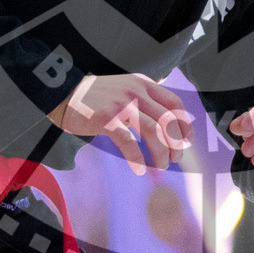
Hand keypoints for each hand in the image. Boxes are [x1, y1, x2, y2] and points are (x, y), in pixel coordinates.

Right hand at [48, 74, 192, 175]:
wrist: (66, 93)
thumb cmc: (98, 96)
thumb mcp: (125, 88)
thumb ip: (144, 99)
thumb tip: (168, 123)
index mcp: (143, 84)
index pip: (174, 102)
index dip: (184, 123)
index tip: (187, 140)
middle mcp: (135, 92)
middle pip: (167, 120)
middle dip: (176, 142)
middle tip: (176, 157)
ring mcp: (121, 105)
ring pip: (153, 132)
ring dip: (162, 152)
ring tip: (163, 165)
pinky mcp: (107, 120)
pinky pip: (129, 142)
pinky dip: (137, 158)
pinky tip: (139, 168)